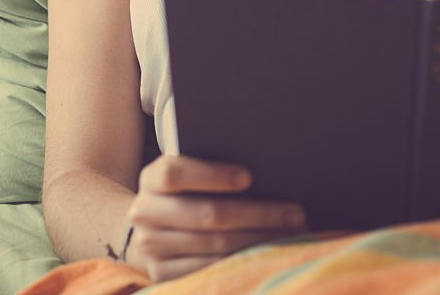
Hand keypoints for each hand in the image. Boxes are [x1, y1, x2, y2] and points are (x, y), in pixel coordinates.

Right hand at [125, 155, 307, 281]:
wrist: (153, 229)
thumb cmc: (188, 192)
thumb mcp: (191, 174)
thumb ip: (214, 167)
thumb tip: (268, 165)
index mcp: (151, 179)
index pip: (174, 173)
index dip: (212, 174)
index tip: (248, 177)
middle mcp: (144, 212)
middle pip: (207, 214)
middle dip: (259, 213)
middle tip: (295, 213)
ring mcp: (151, 247)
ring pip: (215, 245)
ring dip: (260, 240)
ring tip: (292, 233)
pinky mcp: (162, 274)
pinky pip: (210, 270)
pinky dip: (244, 262)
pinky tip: (269, 254)